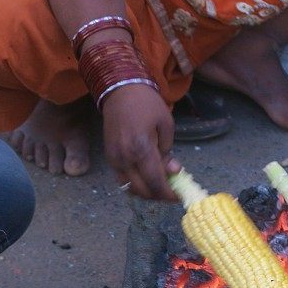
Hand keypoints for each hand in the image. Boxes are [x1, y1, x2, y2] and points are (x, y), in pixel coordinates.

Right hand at [102, 84, 181, 200]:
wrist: (120, 90)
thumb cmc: (147, 104)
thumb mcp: (166, 125)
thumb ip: (168, 151)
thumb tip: (172, 171)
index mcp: (141, 149)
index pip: (155, 182)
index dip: (168, 194)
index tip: (178, 196)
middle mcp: (124, 158)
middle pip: (142, 190)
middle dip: (158, 195)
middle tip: (171, 191)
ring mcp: (114, 159)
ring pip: (130, 188)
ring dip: (146, 192)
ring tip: (159, 184)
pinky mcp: (109, 157)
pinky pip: (122, 179)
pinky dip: (135, 183)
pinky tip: (146, 176)